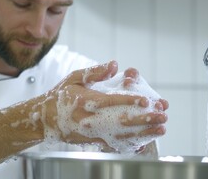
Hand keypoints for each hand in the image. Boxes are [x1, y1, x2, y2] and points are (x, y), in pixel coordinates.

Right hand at [39, 61, 167, 151]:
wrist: (45, 119)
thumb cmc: (61, 96)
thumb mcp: (74, 78)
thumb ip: (95, 72)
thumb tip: (114, 64)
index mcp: (86, 101)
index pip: (112, 101)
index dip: (130, 100)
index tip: (146, 100)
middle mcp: (90, 118)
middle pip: (121, 120)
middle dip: (144, 118)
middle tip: (162, 116)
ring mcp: (92, 132)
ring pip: (122, 134)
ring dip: (144, 132)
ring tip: (161, 129)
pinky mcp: (93, 141)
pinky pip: (115, 143)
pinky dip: (131, 143)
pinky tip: (145, 142)